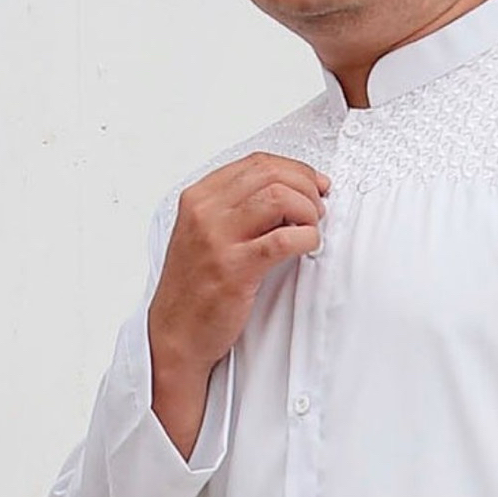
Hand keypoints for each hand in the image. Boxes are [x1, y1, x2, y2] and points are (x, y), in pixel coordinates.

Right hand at [147, 151, 329, 458]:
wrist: (176, 333)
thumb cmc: (197, 288)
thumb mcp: (207, 236)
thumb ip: (238, 211)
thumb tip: (289, 194)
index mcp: (199, 197)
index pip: (257, 163)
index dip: (297, 170)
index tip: (317, 186)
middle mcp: (205, 211)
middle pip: (271, 175)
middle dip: (307, 188)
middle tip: (320, 210)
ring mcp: (217, 239)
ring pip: (278, 198)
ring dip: (308, 211)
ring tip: (313, 229)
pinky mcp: (235, 269)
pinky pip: (282, 240)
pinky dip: (306, 238)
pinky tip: (309, 246)